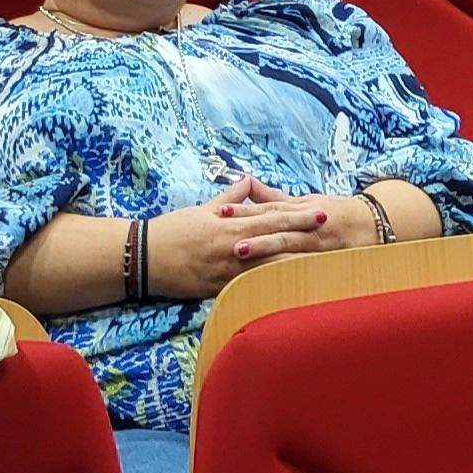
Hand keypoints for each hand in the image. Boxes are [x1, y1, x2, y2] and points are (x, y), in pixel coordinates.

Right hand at [143, 176, 353, 299]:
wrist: (142, 258)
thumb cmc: (171, 231)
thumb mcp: (201, 210)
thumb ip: (229, 198)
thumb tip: (247, 181)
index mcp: (230, 225)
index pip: (270, 218)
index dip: (297, 215)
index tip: (320, 211)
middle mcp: (232, 247)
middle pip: (274, 240)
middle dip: (303, 235)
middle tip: (330, 231)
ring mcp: (227, 271)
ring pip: (266, 267)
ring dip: (293, 264)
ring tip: (318, 262)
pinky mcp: (217, 290)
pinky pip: (248, 290)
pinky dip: (268, 289)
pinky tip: (286, 291)